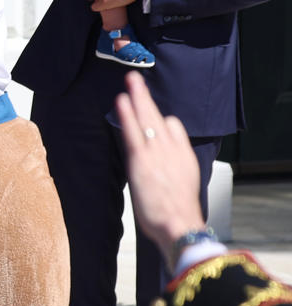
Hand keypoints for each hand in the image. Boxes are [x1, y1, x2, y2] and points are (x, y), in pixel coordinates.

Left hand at [117, 74, 206, 256]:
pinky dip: (127, 113)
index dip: (163, 119)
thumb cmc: (178, 215)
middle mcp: (172, 150)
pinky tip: (121, 101)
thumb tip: (162, 173)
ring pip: (147, 117)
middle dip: (147, 97)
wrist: (180, 224)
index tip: (153, 111)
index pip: (174, 128)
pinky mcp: (142, 159)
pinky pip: (133, 130)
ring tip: (129, 81)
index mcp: (184, 156)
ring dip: (138, 97)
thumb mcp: (182, 188)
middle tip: (137, 80)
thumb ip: (171, 173)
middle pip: (159, 116)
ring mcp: (157, 152)